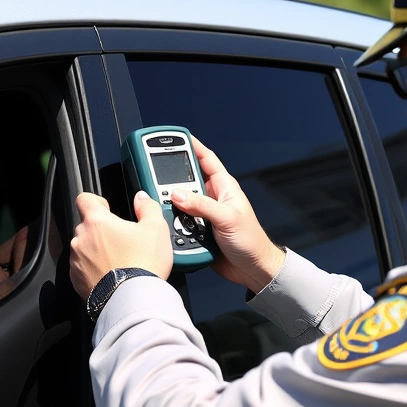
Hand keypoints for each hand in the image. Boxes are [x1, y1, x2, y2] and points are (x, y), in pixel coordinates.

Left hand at [70, 191, 172, 300]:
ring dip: (98, 250)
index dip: (96, 201)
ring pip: (85, 248)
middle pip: (87, 226)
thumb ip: (148, 207)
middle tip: (123, 241)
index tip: (108, 209)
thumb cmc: (143, 263)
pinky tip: (113, 275)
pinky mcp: (76, 280)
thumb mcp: (156, 228)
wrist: (132, 299)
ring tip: (120, 261)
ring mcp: (76, 261)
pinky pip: (83, 268)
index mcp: (97, 221)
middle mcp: (81, 239)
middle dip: (102, 230)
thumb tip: (141, 198)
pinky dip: (95, 269)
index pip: (84, 199)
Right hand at [170, 137, 284, 292]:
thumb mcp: (227, 218)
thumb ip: (203, 205)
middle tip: (154, 176)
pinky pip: (178, 222)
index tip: (174, 137)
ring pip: (179, 202)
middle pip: (185, 180)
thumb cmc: (251, 241)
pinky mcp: (197, 231)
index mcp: (224, 187)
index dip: (191, 145)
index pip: (205, 158)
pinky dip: (171, 222)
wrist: (252, 270)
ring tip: (161, 205)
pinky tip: (166, 223)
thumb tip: (178, 194)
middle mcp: (212, 198)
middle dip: (171, 179)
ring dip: (171, 205)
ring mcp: (203, 214)